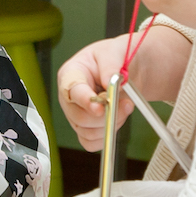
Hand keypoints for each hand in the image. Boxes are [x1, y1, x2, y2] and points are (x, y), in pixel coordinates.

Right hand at [57, 36, 134, 150]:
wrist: (126, 70)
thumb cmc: (115, 57)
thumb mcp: (113, 53)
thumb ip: (110, 66)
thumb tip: (110, 83)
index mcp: (70, 74)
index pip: (72, 92)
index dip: (86, 101)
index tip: (101, 107)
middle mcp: (69, 97)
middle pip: (79, 117)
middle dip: (106, 115)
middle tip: (125, 103)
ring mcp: (75, 115)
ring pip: (87, 132)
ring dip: (112, 124)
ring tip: (124, 105)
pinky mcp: (84, 129)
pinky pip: (91, 143)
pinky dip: (107, 136)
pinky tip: (117, 119)